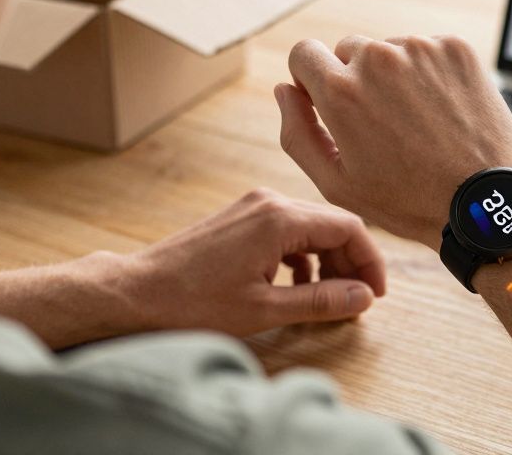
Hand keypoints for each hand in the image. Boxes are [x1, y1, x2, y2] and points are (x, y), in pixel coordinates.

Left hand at [118, 189, 386, 336]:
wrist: (135, 292)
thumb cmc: (193, 303)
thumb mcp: (265, 310)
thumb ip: (321, 300)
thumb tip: (364, 297)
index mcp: (279, 218)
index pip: (349, 227)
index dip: (370, 262)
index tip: (376, 295)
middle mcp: (268, 202)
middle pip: (331, 225)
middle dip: (350, 263)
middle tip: (357, 303)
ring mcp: (251, 207)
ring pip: (309, 228)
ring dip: (327, 261)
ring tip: (331, 299)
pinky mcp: (239, 219)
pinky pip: (286, 231)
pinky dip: (302, 257)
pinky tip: (297, 286)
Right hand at [275, 35, 511, 251]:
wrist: (484, 202)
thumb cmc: (406, 200)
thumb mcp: (335, 183)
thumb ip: (297, 132)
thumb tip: (284, 89)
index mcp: (341, 91)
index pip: (303, 52)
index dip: (312, 78)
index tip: (329, 101)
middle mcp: (379, 59)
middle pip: (348, 50)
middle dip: (355, 79)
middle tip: (383, 124)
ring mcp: (421, 48)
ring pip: (390, 50)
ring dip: (395, 77)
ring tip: (419, 124)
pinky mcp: (456, 48)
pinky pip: (427, 50)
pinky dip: (430, 74)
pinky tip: (442, 112)